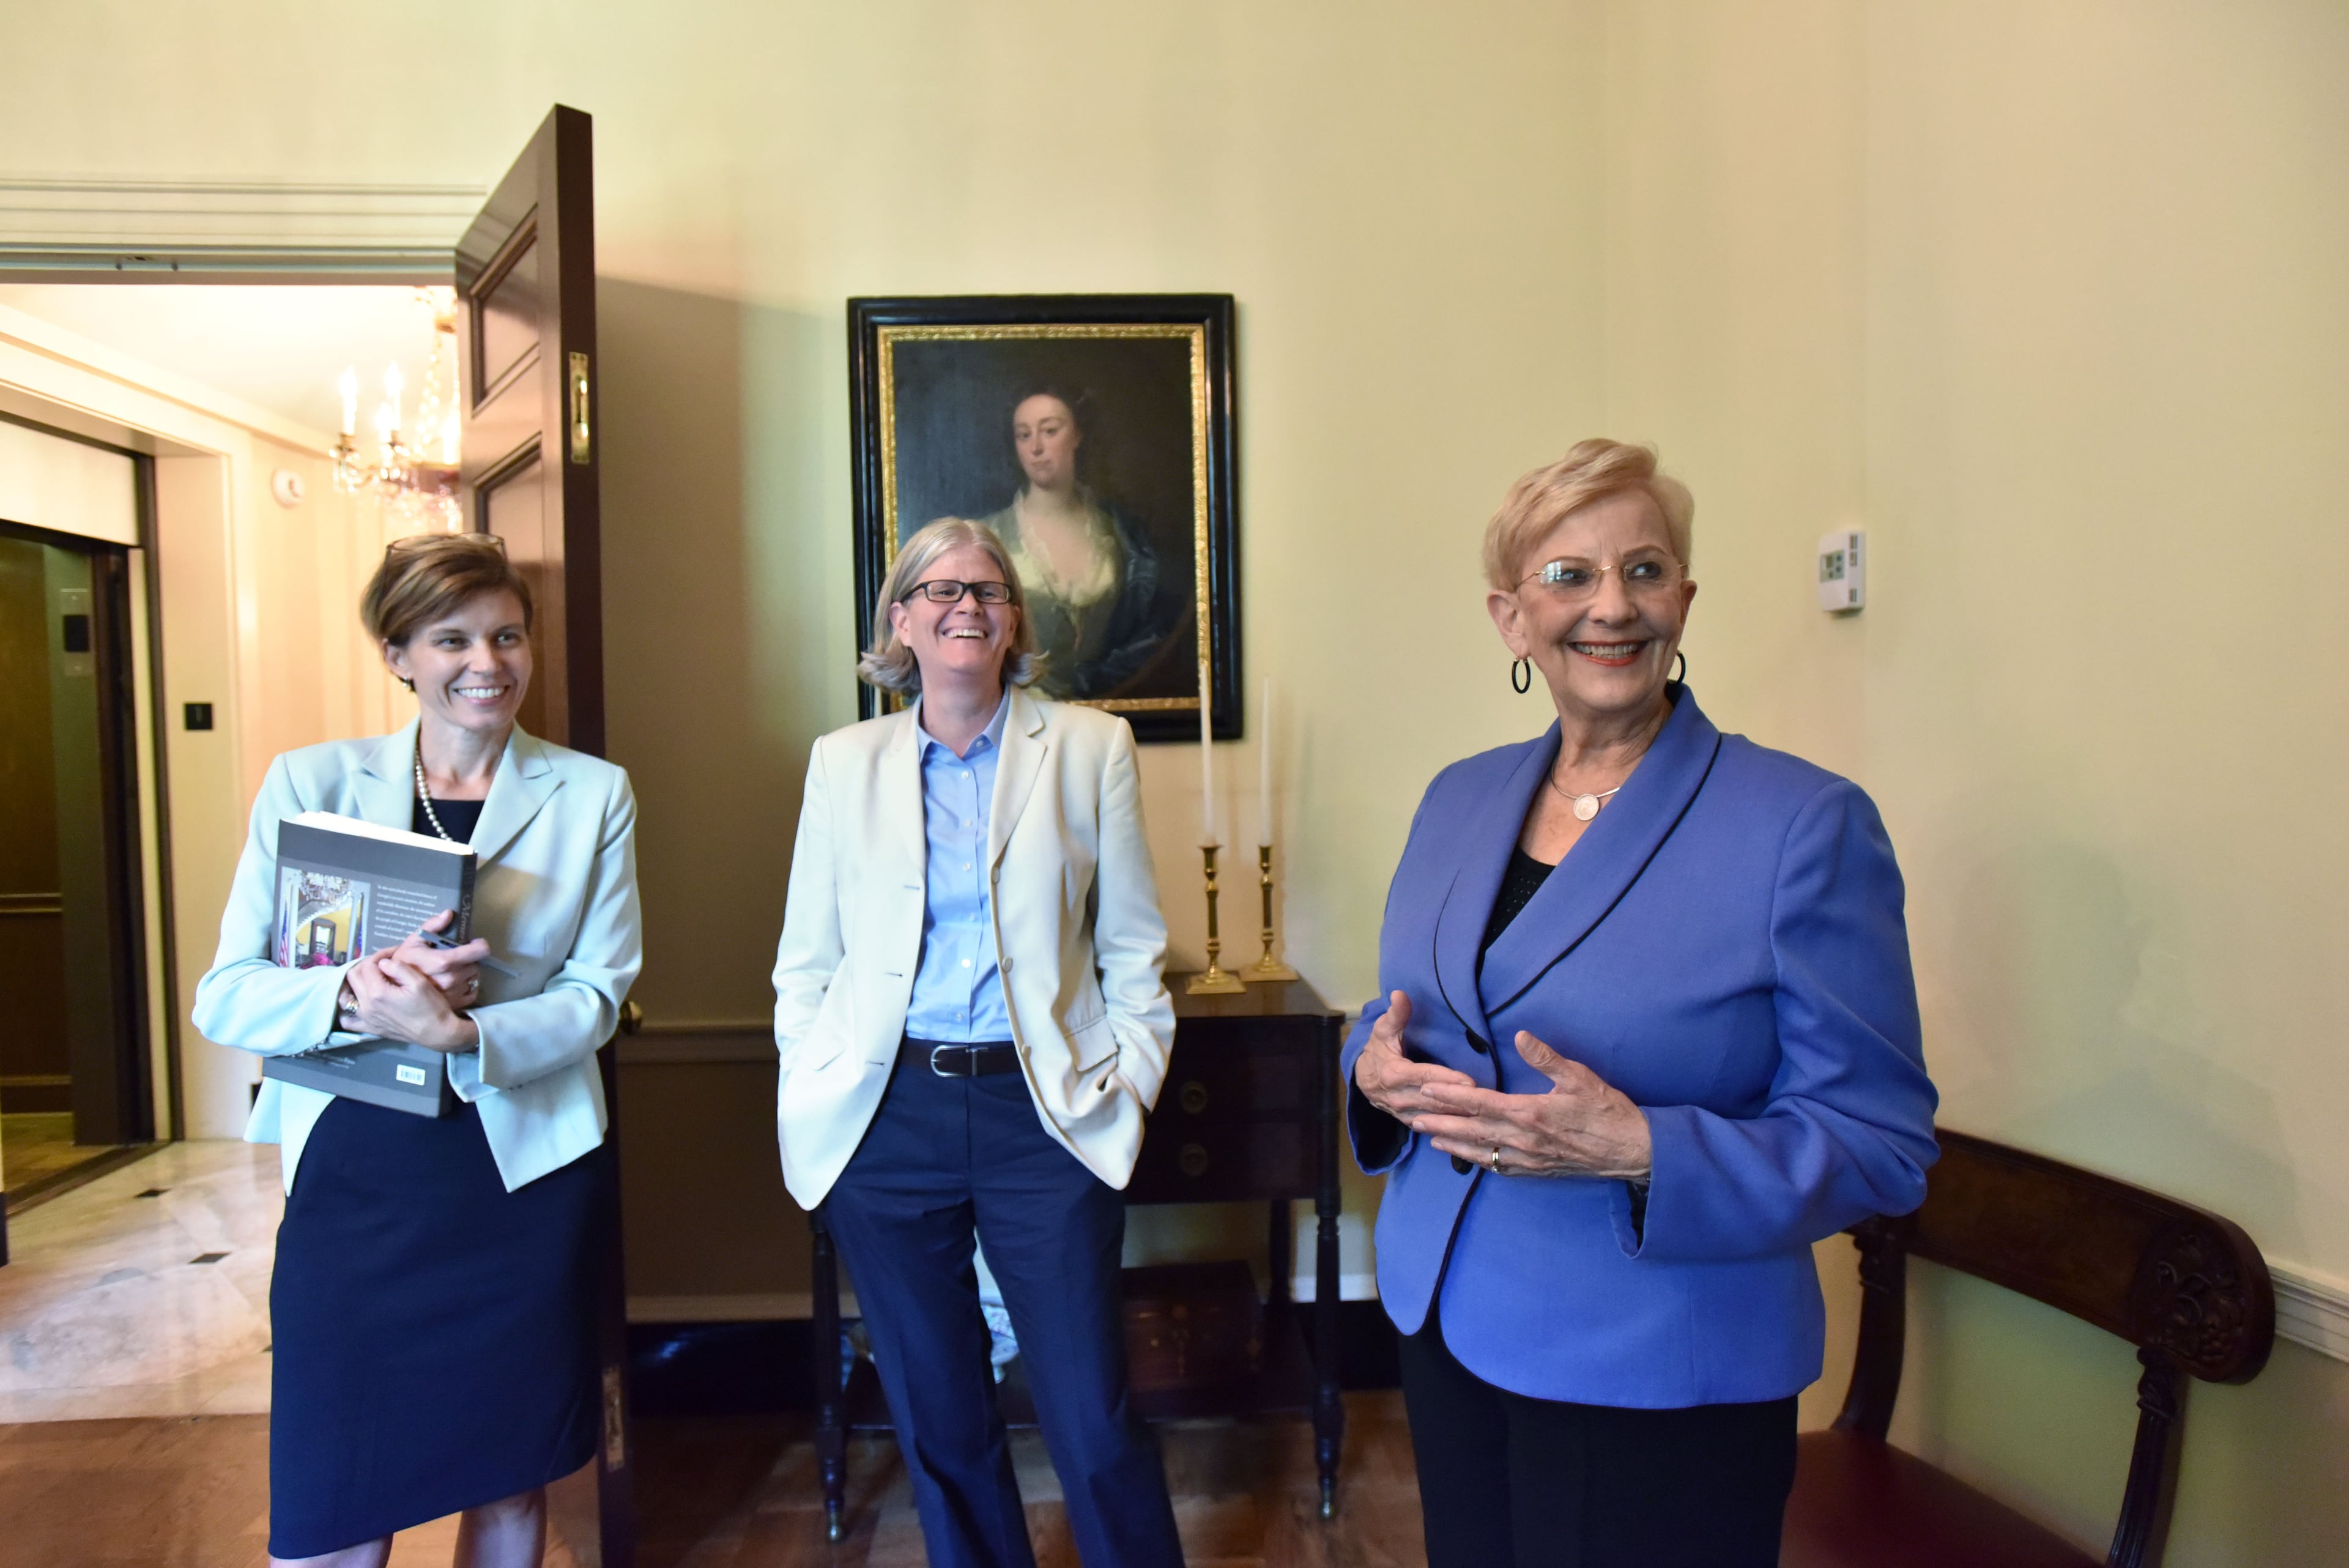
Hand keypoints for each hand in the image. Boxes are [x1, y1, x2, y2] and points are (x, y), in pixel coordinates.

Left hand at [342, 952, 479, 1053]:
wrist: (437, 1032)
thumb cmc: (431, 1007)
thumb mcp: (419, 982)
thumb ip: (398, 968)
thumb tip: (383, 962)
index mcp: (378, 992)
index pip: (369, 965)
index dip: (380, 954)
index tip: (393, 953)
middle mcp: (366, 1005)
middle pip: (353, 976)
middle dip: (367, 964)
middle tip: (383, 963)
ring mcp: (365, 1018)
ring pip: (345, 996)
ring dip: (353, 983)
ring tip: (368, 978)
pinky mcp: (369, 1028)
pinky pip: (347, 1020)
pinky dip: (347, 1010)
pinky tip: (357, 1003)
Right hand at [391, 910, 490, 1005]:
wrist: (392, 990)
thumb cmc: (403, 963)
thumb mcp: (413, 941)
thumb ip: (432, 926)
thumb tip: (448, 913)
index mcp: (443, 961)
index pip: (478, 951)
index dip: (479, 946)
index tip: (475, 944)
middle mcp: (451, 979)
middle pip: (475, 964)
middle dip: (468, 960)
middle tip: (454, 959)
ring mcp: (454, 993)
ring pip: (474, 978)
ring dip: (466, 973)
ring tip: (451, 971)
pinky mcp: (455, 1004)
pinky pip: (472, 992)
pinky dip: (466, 987)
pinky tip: (453, 984)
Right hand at [1352, 992, 1476, 1128]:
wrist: (1361, 1080)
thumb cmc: (1378, 1051)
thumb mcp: (1383, 1030)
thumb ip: (1396, 1014)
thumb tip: (1400, 994)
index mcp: (1393, 1073)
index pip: (1424, 1076)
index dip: (1446, 1079)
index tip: (1470, 1082)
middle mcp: (1398, 1096)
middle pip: (1433, 1100)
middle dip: (1459, 1102)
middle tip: (1486, 1101)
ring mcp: (1403, 1112)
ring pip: (1434, 1117)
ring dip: (1457, 1117)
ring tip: (1483, 1115)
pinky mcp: (1409, 1121)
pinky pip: (1430, 1127)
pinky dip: (1448, 1128)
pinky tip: (1468, 1127)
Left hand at [1413, 1030, 1651, 1179]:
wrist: (1632, 1151)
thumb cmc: (1607, 1111)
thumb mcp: (1579, 1078)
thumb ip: (1546, 1058)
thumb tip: (1521, 1035)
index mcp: (1531, 1113)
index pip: (1481, 1103)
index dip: (1451, 1096)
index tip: (1426, 1088)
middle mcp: (1523, 1139)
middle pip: (1472, 1131)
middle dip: (1440, 1123)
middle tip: (1411, 1117)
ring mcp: (1529, 1159)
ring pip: (1481, 1152)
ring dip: (1452, 1145)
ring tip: (1428, 1138)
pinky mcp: (1536, 1170)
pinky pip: (1500, 1167)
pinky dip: (1478, 1161)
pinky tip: (1465, 1156)